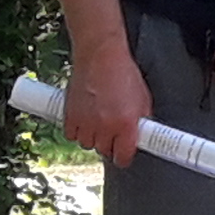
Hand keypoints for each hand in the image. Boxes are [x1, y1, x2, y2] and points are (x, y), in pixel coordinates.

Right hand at [63, 40, 151, 168]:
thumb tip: (143, 134)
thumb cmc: (124, 73)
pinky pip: (71, 135)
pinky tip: (86, 121)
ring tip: (100, 123)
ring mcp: (85, 122)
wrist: (100, 56)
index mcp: (126, 124)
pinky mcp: (70, 115)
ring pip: (87, 144)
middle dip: (110, 144)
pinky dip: (78, 131)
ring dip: (94, 137)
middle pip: (104, 151)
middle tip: (114, 133)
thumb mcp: (144, 99)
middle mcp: (104, 126)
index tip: (124, 156)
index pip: (123, 156)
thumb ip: (142, 120)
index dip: (124, 157)